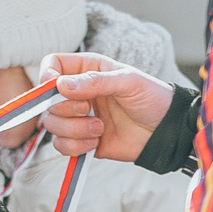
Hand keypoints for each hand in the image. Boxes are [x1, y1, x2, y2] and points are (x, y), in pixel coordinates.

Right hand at [38, 53, 171, 161]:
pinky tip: (96, 142)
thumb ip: (95, 82)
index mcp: (87, 70)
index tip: (57, 87)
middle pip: (47, 100)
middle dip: (65, 109)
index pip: (51, 65)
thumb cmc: (152, 98)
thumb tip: (61, 85)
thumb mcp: (128, 82)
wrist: (165, 131)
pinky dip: (75, 146)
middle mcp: (78, 92)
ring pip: (52, 125)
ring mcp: (78, 117)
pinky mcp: (82, 140)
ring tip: (99, 128)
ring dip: (73, 130)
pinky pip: (61, 146)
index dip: (47, 76)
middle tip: (88, 109)